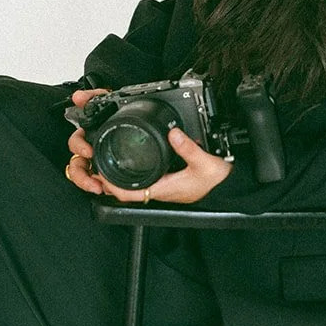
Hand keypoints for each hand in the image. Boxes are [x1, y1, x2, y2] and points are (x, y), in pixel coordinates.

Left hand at [65, 104, 232, 205]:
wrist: (229, 188)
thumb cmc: (218, 182)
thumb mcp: (206, 163)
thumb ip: (189, 148)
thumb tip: (173, 133)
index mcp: (164, 187)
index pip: (128, 193)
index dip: (110, 184)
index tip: (99, 173)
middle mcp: (160, 190)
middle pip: (125, 190)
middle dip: (108, 180)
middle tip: (96, 163)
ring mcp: (162, 188)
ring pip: (132, 186)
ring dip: (118, 178)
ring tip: (106, 162)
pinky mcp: (167, 183)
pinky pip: (143, 181)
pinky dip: (131, 175)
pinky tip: (130, 162)